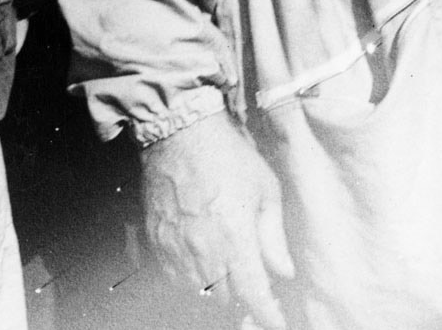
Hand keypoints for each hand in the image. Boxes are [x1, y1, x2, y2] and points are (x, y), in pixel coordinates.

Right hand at [139, 110, 293, 327]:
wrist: (179, 131)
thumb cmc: (227, 155)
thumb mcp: (266, 189)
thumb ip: (274, 236)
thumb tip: (283, 271)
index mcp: (235, 237)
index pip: (253, 295)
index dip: (267, 315)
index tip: (276, 322)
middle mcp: (203, 248)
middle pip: (226, 297)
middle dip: (244, 297)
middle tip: (253, 285)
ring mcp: (176, 245)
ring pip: (198, 290)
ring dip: (217, 289)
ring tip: (227, 272)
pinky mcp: (157, 238)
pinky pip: (174, 275)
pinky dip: (190, 278)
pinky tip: (201, 264)